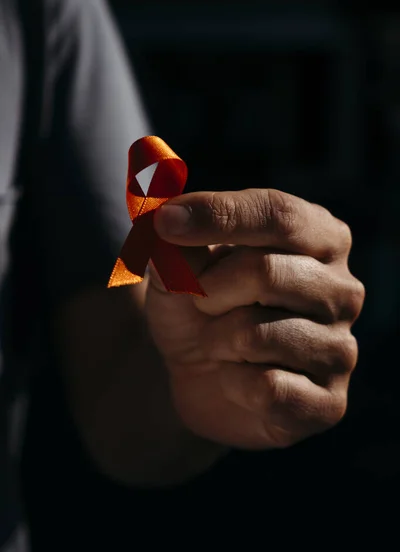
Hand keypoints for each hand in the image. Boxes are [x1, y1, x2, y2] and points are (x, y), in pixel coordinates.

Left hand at [145, 188, 364, 448]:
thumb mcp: (179, 267)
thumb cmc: (201, 303)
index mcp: (321, 239)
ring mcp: (340, 349)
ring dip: (216, 340)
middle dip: (209, 290)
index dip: (220, 216)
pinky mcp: (329, 403)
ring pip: (257, 335)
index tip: (165, 221)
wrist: (202, 371)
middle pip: (265, 272)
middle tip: (199, 302)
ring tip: (220, 343)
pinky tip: (237, 379)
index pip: (279, 214)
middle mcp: (343, 290)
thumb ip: (176, 244)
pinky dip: (233, 383)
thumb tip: (168, 226)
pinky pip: (268, 389)